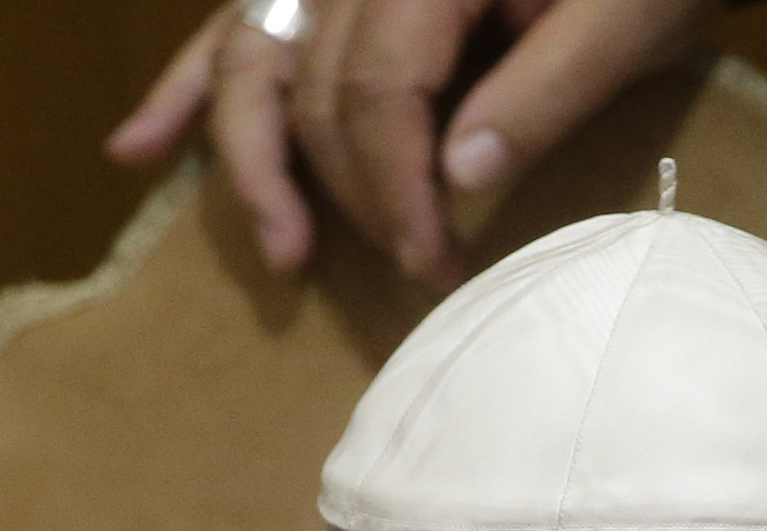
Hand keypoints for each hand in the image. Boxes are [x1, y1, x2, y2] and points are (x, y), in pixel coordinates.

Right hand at [106, 0, 724, 285]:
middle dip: (353, 194)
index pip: (377, 90)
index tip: (439, 265)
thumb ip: (547, 88)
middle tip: (415, 268)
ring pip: (252, 57)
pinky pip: (240, 26)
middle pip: (315, 85)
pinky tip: (134, 151)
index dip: (398, 191)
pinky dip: (189, 87)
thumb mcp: (632, 14)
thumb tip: (458, 172)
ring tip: (279, 251)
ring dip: (249, 159)